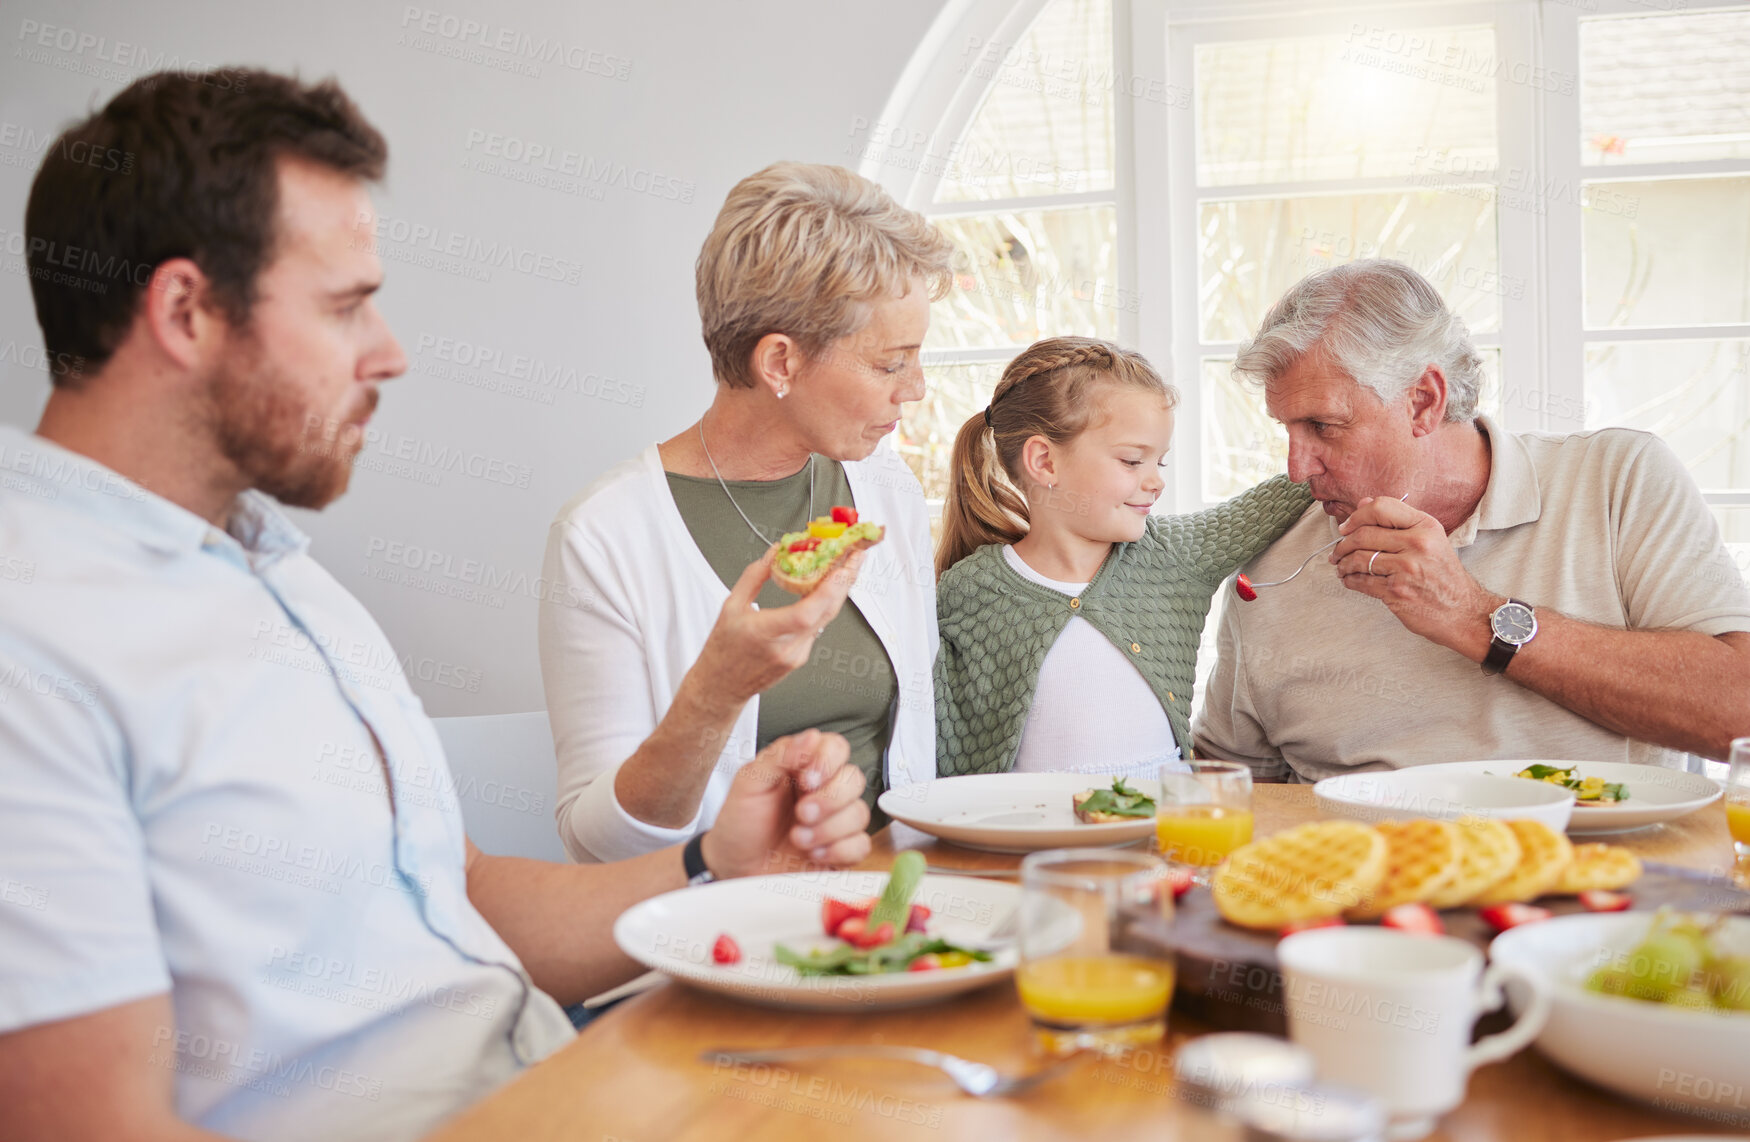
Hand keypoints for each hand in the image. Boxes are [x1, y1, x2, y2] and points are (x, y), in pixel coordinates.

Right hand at [685, 545, 866, 710]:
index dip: (827, 591)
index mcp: (766, 634)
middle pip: (826, 613)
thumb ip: (754, 577)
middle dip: (844, 581)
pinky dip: (825, 605)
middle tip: (854, 556)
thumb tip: (773, 554)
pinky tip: (828, 590)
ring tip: (845, 567)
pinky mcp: (801, 657)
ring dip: (838, 592)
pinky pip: (819, 627)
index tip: (840, 569)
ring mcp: (797, 654)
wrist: (723, 685)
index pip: (805, 614)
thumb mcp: (730, 607)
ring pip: (826, 619)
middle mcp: (787, 648)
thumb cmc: (723, 651)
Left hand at [700, 729, 870, 877]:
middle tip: (801, 813)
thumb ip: (778, 757)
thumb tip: (810, 738)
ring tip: (797, 838)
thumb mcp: (749, 784)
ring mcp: (835, 821)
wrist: (734, 867)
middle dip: (829, 799)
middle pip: (854, 779)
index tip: (806, 779)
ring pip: (859, 813)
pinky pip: (861, 845)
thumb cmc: (740, 823)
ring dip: (828, 829)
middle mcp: (824, 790)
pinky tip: (814, 853)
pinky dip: (838, 851)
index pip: (835, 747)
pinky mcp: (841, 850)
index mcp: (803, 767)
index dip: (828, 761)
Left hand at [1329, 495, 1499, 659]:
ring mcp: (1407, 569)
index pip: (1382, 507)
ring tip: (1341, 566)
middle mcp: (1418, 544)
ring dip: (1343, 563)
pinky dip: (1350, 580)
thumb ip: (1397, 521)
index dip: (1357, 516)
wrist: (1463, 611)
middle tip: (1337, 552)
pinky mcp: (1397, 592)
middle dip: (1343, 544)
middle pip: (1364, 535)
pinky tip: (1349, 579)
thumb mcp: (1430, 540)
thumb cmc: (1443, 575)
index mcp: (1426, 526)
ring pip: (1359, 559)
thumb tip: (1362, 503)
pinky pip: (1362, 582)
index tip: (1346, 527)